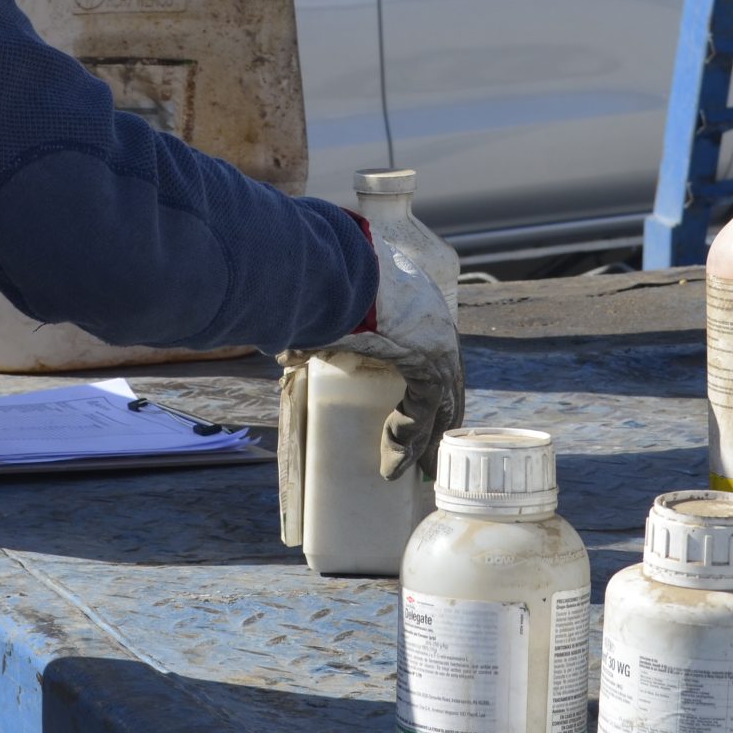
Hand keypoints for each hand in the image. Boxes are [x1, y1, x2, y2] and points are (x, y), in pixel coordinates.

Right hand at [298, 231, 462, 480]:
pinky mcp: (428, 358)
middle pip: (445, 378)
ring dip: (426, 436)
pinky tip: (394, 464)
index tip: (412, 408)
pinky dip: (408, 437)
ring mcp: (435, 339)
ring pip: (440, 399)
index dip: (424, 382)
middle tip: (425, 449)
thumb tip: (286, 353)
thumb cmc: (320, 278)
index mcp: (412, 301)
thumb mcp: (324, 308)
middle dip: (437, 416)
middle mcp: (432, 319)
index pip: (430, 350)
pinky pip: (424, 407)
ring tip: (415, 469)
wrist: (329, 263)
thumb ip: (314, 333)